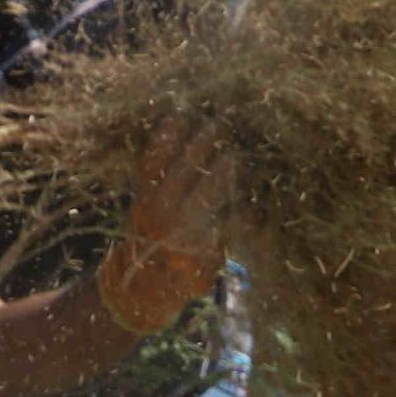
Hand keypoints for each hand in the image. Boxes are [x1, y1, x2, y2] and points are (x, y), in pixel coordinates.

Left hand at [97, 117, 232, 331]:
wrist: (138, 283)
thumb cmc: (184, 277)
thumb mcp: (212, 263)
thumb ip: (232, 236)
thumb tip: (257, 210)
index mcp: (184, 231)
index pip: (206, 195)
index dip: (222, 174)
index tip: (238, 156)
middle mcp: (163, 210)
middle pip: (186, 168)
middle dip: (205, 145)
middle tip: (225, 123)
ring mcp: (148, 196)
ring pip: (166, 157)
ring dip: (185, 134)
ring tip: (204, 113)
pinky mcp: (139, 188)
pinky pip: (150, 156)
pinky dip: (163, 135)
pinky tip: (177, 115)